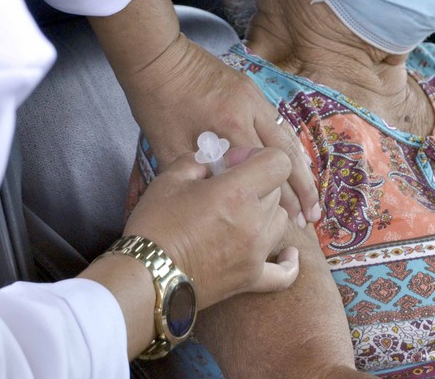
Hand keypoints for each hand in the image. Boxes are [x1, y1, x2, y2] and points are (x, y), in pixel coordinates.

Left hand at [86, 0, 318, 225]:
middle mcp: (251, 109)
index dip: (283, 199)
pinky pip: (279, 124)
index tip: (293, 223)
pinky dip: (290, 148)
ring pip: (289, 138)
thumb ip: (200, 173)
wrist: (157, 57)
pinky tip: (296, 164)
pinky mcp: (251, 90)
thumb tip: (222, 198)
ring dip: (301, 169)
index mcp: (230, 125)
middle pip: (289, 155)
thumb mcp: (171, 146)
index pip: (266, 169)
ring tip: (311, 197)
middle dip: (303, 189)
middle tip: (312, 217)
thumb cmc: (158, 103)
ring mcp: (255, 97)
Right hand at [122, 147, 298, 308]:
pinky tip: (288, 254)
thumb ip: (199, 160)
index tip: (235, 163)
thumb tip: (218, 161)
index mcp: (237, 191)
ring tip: (239, 215)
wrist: (145, 277)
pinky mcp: (252, 278)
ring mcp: (257, 252)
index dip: (259, 156)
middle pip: (276, 190)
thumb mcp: (170, 178)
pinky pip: (284, 272)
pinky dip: (288, 262)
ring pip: (281, 221)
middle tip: (227, 189)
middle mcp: (255, 220)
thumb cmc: (155, 224)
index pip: (278, 162)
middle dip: (257, 183)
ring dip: (266, 213)